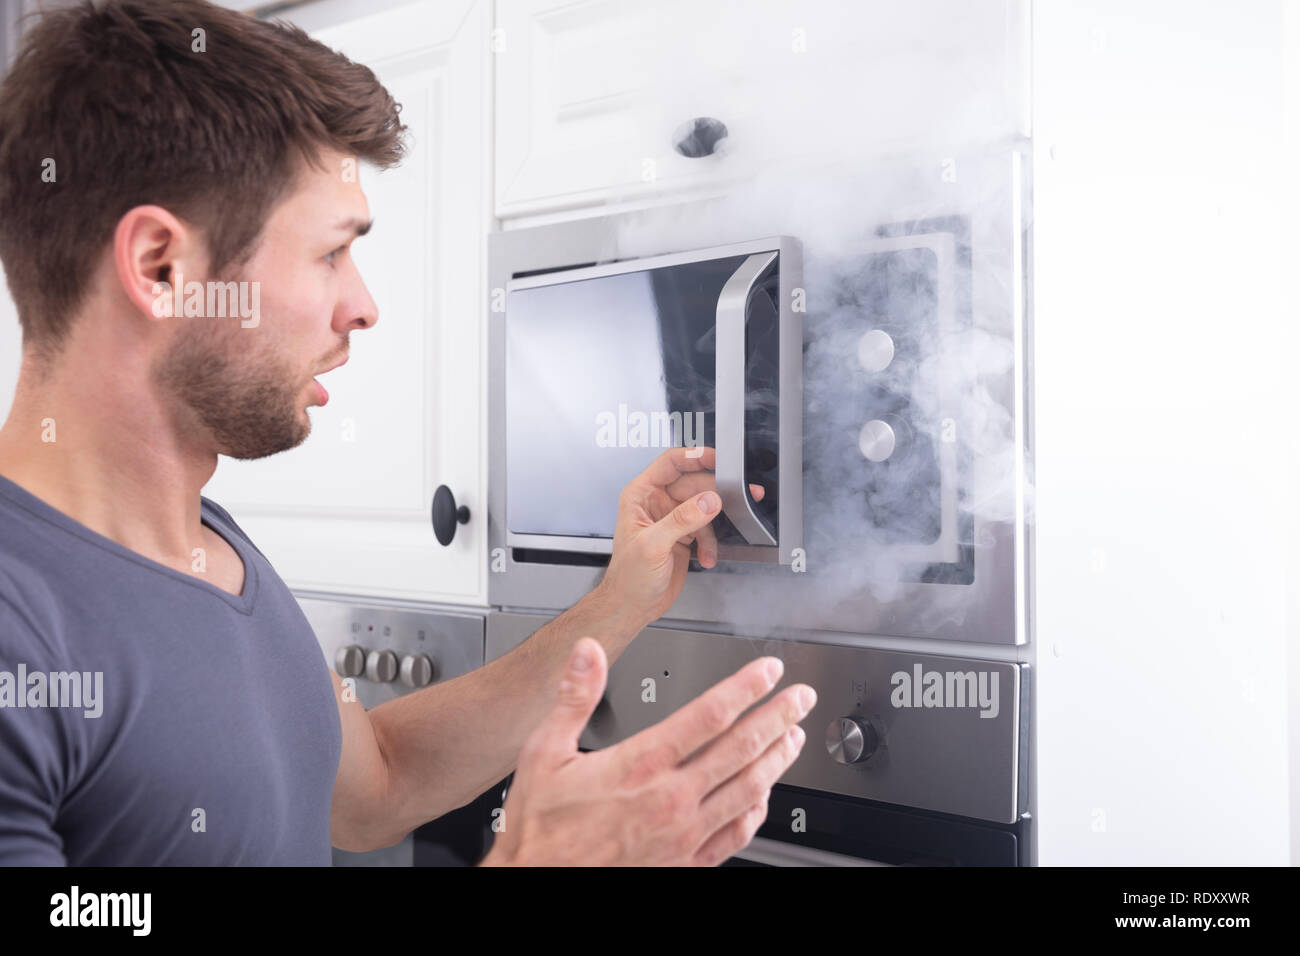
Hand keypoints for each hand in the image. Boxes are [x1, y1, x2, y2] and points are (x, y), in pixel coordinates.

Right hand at [481, 637, 813, 865]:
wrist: (537, 884)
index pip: (708, 716)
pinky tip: (765, 798)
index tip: (769, 671)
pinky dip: (757, 812)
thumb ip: (574, 697)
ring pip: (747, 791)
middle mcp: (669, 800)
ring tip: (796, 737)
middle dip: (778, 717)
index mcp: (640, 766)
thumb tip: (588, 651)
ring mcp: (682, 835)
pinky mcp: (684, 863)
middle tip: (802, 697)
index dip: (746, 688)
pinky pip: (734, 836)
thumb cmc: (539, 828)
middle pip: (741, 750)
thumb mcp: (543, 753)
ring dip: (777, 760)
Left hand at [598, 446, 764, 627]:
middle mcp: (656, 503)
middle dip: (717, 492)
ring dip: (714, 525)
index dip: (695, 457)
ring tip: (715, 541)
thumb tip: (708, 501)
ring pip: (704, 507)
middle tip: (739, 496)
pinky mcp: (684, 536)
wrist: (632, 606)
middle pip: (694, 484)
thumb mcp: (653, 545)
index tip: (717, 458)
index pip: (671, 463)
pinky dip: (711, 543)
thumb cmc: (628, 577)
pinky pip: (707, 529)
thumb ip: (682, 520)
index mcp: (641, 495)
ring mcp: (672, 519)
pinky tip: (706, 557)